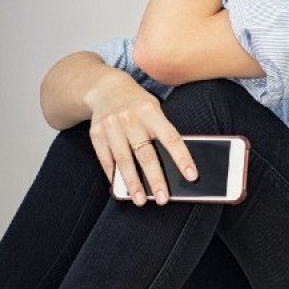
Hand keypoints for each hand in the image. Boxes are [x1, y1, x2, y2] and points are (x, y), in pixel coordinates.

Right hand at [86, 74, 195, 206]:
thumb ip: (162, 133)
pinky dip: (113, 175)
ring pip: (124, 160)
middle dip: (155, 179)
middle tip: (163, 199)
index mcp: (151, 112)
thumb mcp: (154, 110)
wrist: (106, 88)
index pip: (171, 138)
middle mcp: (131, 119)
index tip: (192, 176)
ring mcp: (112, 126)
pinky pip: (106, 159)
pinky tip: (120, 189)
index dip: (182, 158)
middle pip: (145, 154)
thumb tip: (174, 165)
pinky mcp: (96, 134)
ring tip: (140, 200)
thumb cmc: (138, 105)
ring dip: (133, 183)